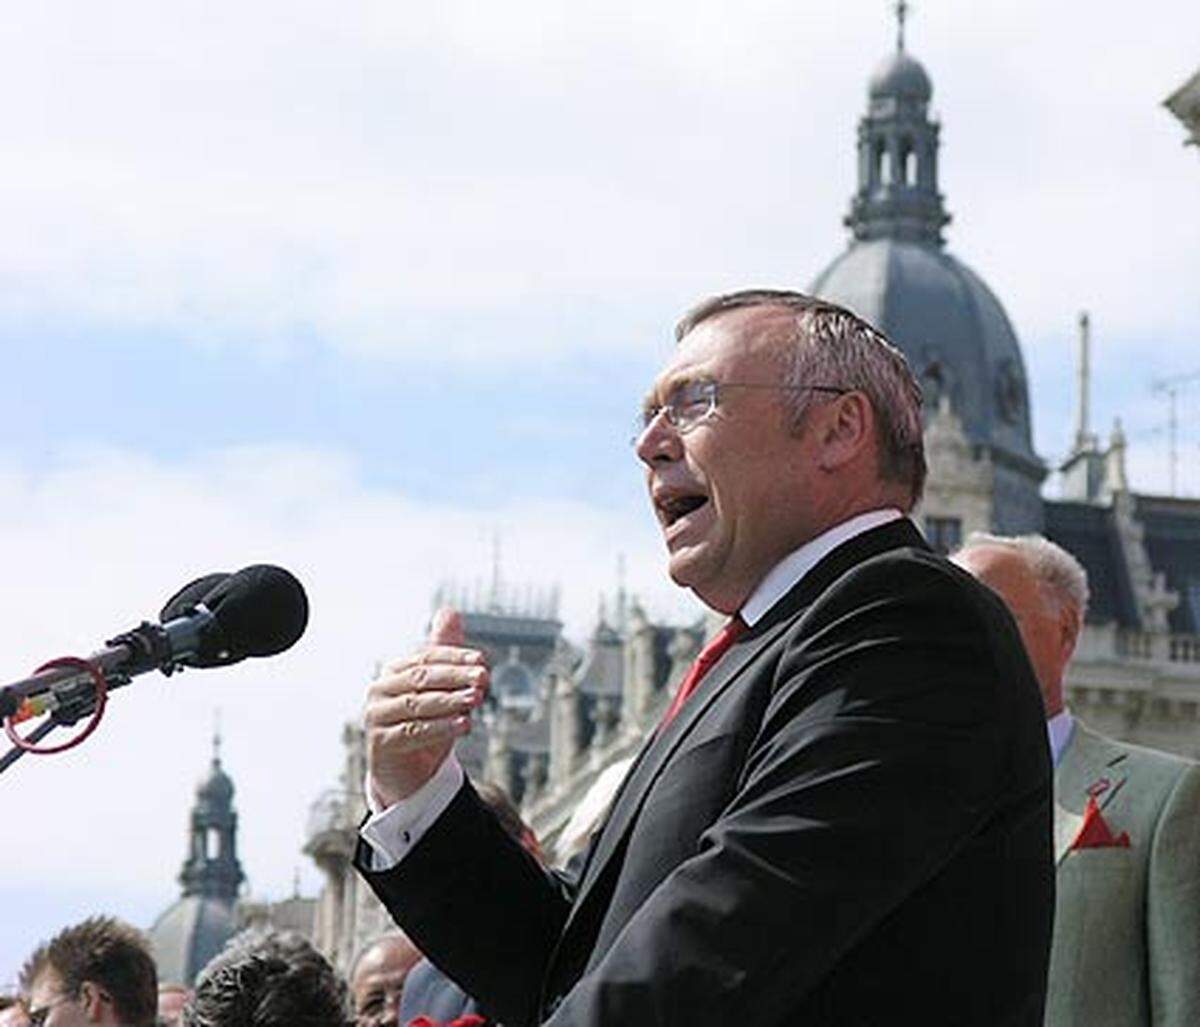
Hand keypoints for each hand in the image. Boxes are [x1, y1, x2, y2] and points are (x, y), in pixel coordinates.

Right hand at [364, 607, 488, 806]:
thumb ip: (444, 653)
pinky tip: (465, 723)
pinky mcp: (381, 743)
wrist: (407, 770)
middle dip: (456, 677)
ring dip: (451, 701)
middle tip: (484, 677)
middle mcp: (380, 690)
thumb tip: (449, 612)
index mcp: (394, 671)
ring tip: (477, 698)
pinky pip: (414, 732)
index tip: (482, 660)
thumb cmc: (424, 722)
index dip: (454, 657)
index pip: (425, 657)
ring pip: (418, 704)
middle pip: (422, 678)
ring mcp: (377, 716)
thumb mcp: (438, 688)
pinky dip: (441, 727)